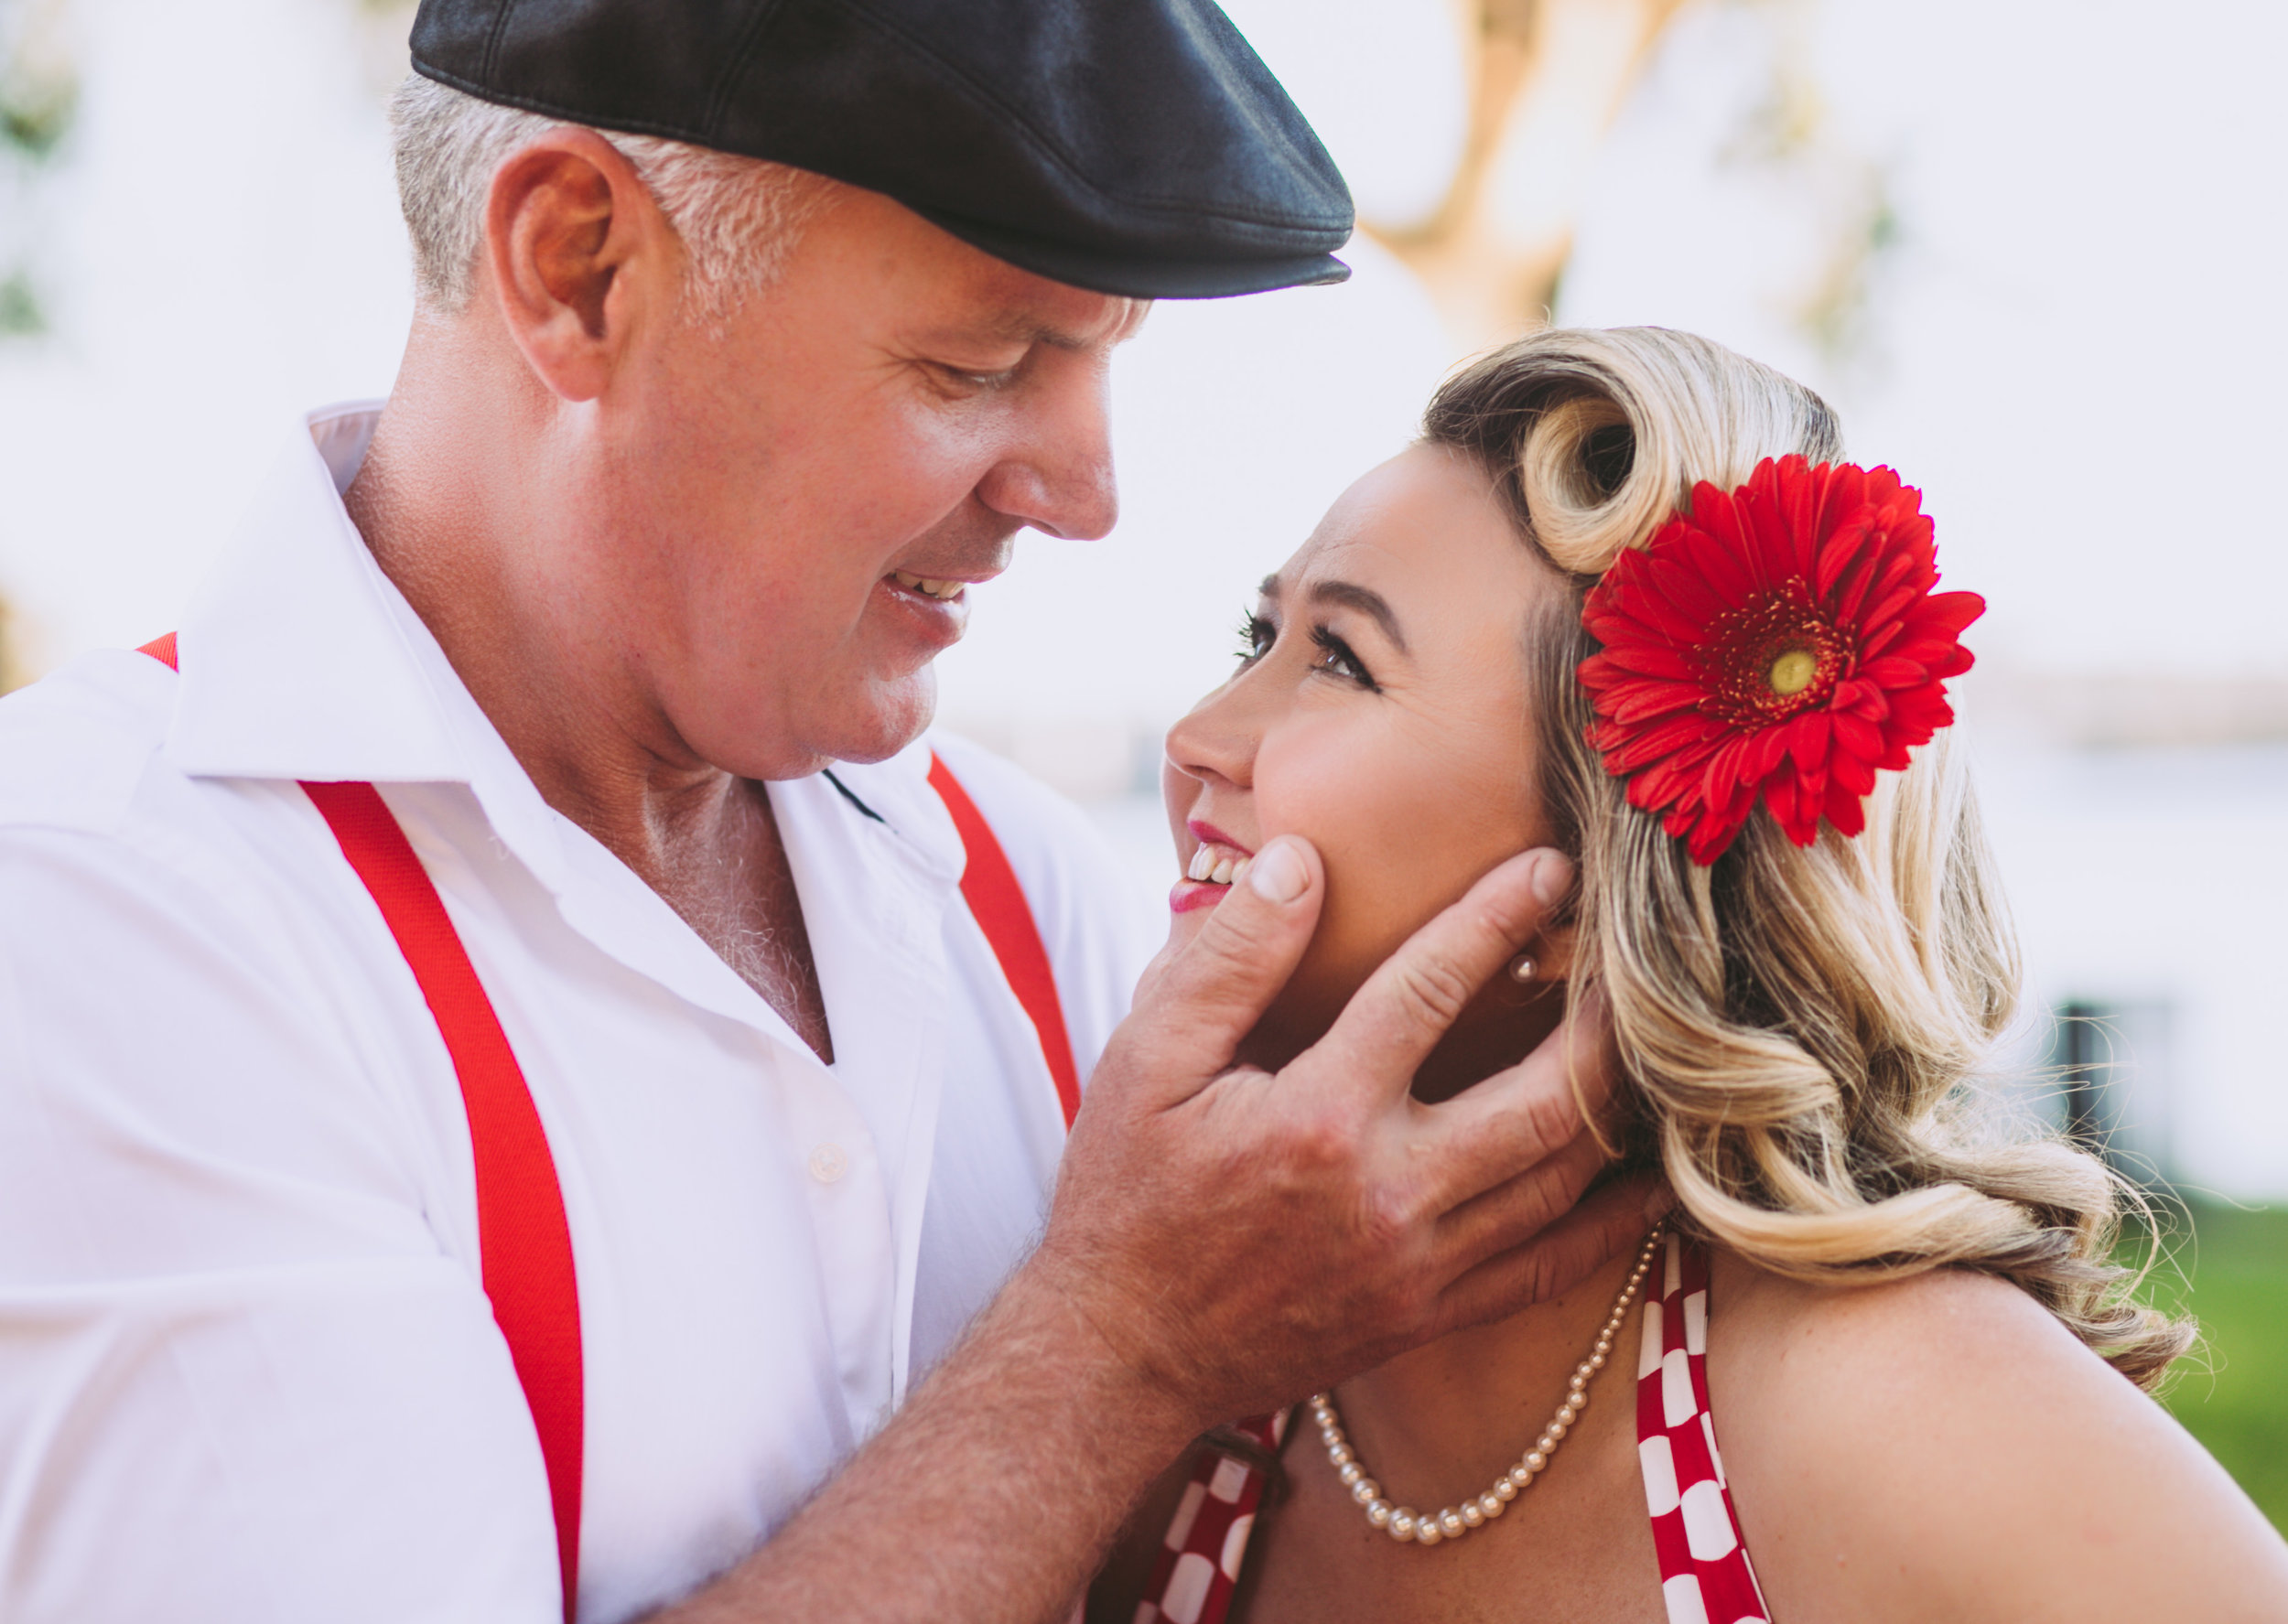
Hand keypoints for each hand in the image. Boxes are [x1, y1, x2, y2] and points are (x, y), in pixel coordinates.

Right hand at [1032, 837, 1668, 1428]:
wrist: (1119, 1351)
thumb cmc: (1127, 1191)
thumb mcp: (1144, 1060)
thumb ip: (1228, 959)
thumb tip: (1300, 861)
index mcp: (1318, 1117)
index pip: (1431, 991)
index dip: (1498, 917)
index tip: (1551, 866)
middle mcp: (1388, 1193)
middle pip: (1543, 1096)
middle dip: (1602, 1019)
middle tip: (1632, 956)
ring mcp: (1419, 1264)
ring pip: (1562, 1178)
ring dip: (1617, 1105)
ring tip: (1646, 1040)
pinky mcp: (1431, 1315)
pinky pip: (1551, 1268)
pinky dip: (1613, 1221)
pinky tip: (1647, 1175)